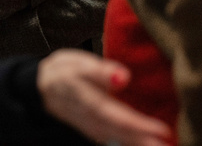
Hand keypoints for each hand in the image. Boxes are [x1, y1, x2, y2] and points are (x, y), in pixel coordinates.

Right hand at [37, 50, 170, 145]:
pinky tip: (141, 144)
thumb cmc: (64, 71)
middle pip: (118, 133)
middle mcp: (88, 118)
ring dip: (136, 144)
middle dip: (142, 141)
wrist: (40, 87)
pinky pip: (111, 139)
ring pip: (115, 139)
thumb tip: (123, 77)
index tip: (161, 130)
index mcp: (86, 99)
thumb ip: (99, 70)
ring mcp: (89, 127)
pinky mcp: (91, 130)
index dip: (138, 126)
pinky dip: (126, 143)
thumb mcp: (77, 63)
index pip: (115, 115)